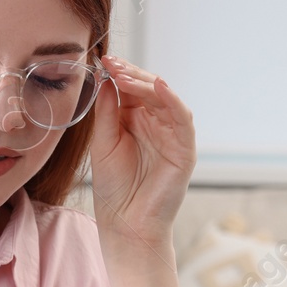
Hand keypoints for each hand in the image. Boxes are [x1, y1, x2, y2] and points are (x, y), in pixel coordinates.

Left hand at [87, 56, 196, 253]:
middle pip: (148, 89)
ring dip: (146, 83)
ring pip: (164, 99)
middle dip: (130, 74)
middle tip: (112, 63)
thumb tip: (106, 80)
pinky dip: (172, 100)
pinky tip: (158, 86)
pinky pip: (182, 118)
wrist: (126, 225)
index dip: (118, 74)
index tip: (101, 61)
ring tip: (125, 74)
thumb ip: (106, 113)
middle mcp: (155, 124)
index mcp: (134, 122)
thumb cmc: (114, 189)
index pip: (130, 90)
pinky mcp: (185, 148)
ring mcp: (172, 135)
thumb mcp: (102, 144)